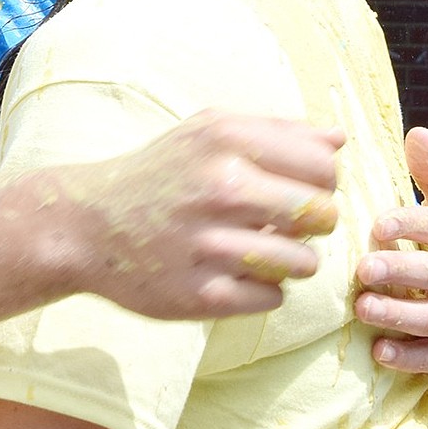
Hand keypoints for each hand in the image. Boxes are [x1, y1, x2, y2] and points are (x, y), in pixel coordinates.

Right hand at [75, 109, 342, 318]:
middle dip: (313, 221)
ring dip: (289, 259)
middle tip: (284, 220)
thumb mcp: (208, 131)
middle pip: (322, 215)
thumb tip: (339, 139)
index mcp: (225, 139)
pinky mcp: (201, 296)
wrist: (88, 223)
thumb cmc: (161, 172)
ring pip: (303, 263)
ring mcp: (209, 245)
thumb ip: (276, 130)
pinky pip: (272, 298)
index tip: (299, 186)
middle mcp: (219, 188)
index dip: (321, 180)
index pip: (323, 165)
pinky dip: (261, 288)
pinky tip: (232, 270)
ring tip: (258, 247)